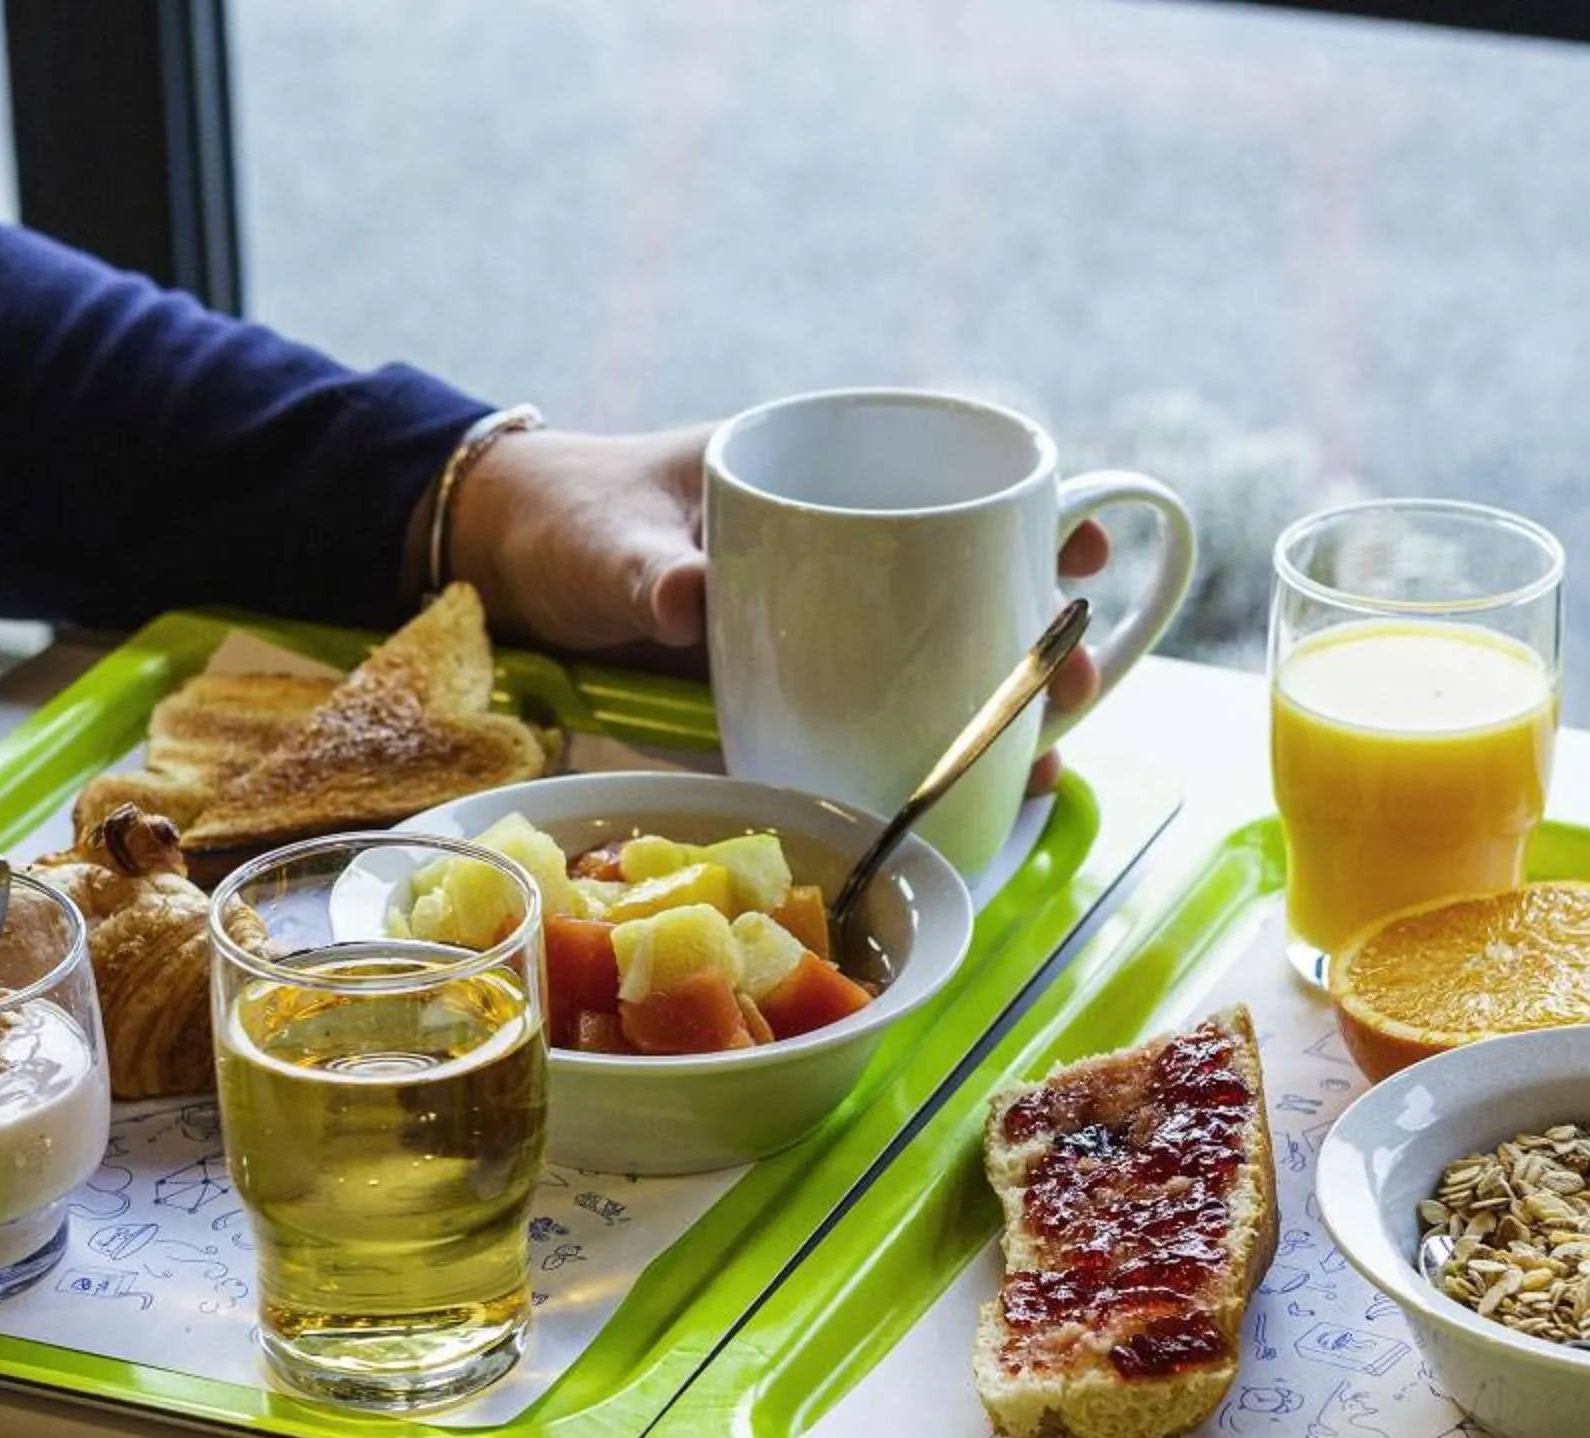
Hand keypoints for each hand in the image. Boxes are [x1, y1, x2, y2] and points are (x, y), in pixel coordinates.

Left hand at [435, 423, 1111, 780]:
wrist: (509, 573)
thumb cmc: (570, 520)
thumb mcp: (611, 538)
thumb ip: (648, 569)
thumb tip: (692, 598)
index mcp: (816, 486)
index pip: (951, 488)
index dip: (1032, 514)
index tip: (1080, 541)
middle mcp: (841, 564)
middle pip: (974, 594)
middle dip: (1038, 636)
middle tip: (1079, 675)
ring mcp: (823, 638)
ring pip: (939, 670)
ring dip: (997, 713)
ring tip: (1044, 758)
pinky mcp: (792, 704)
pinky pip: (874, 728)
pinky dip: (923, 759)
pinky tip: (966, 799)